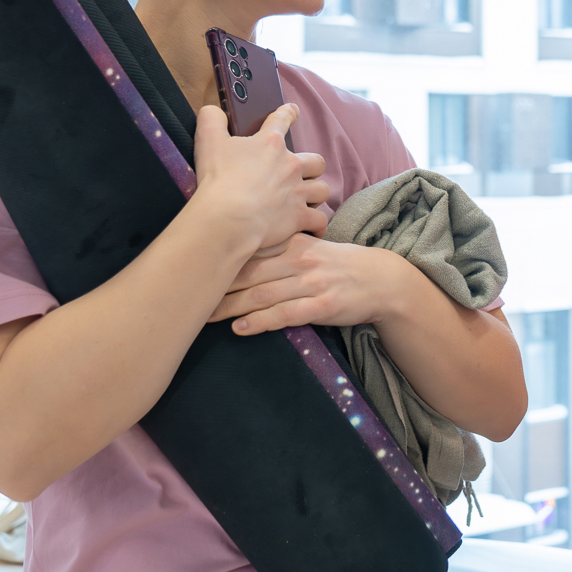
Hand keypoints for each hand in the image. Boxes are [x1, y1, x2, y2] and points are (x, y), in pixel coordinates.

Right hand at [190, 104, 329, 257]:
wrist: (227, 217)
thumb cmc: (218, 179)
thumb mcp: (208, 141)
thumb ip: (212, 119)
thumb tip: (213, 110)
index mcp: (270, 144)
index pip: (282, 120)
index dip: (288, 113)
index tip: (293, 110)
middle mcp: (290, 166)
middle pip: (316, 161)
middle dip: (312, 167)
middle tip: (301, 173)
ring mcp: (298, 193)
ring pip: (322, 190)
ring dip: (315, 195)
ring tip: (307, 201)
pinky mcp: (299, 217)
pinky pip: (319, 221)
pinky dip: (316, 225)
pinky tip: (312, 228)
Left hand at [211, 232, 403, 333]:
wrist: (382, 281)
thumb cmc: (340, 265)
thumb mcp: (311, 247)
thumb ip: (278, 248)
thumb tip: (238, 252)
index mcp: (294, 242)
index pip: (250, 249)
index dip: (220, 257)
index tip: (192, 265)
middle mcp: (300, 260)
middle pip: (249, 273)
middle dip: (217, 285)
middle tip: (188, 293)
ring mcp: (312, 283)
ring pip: (262, 295)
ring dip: (230, 306)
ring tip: (204, 315)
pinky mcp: (322, 306)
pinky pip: (286, 314)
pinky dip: (260, 322)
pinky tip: (240, 328)